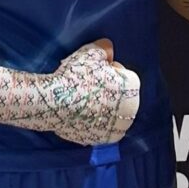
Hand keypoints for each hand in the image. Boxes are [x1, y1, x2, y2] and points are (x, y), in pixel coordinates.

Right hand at [0, 38, 139, 145]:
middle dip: (108, 90)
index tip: (93, 72)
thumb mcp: (91, 52)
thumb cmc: (76, 77)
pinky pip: (102, 127)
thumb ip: (105, 48)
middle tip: (87, 86)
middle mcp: (132, 110)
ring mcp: (118, 127)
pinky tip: (81, 114)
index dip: (108, 71)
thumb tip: (108, 49)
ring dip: (102, 107)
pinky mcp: (104, 139)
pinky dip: (94, 122)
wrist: (55, 103)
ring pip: (112, 113)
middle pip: (121, 95)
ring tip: (83, 99)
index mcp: (132, 86)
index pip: (124, 74)